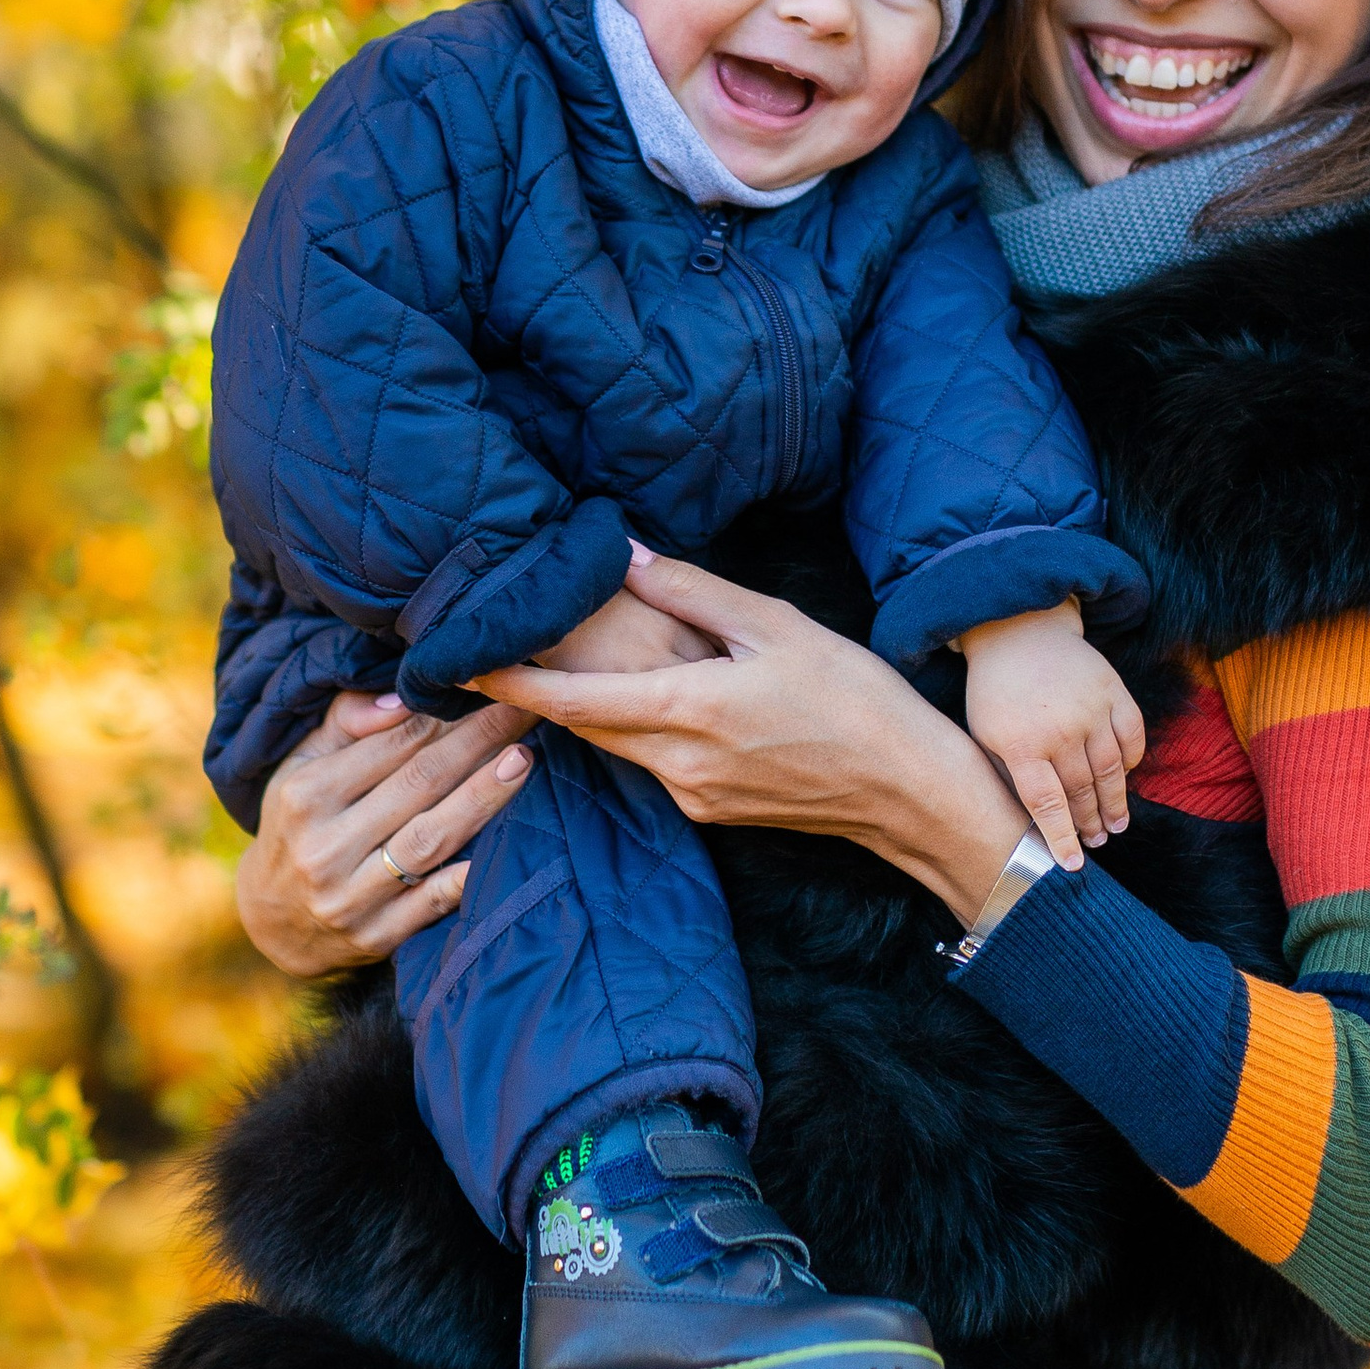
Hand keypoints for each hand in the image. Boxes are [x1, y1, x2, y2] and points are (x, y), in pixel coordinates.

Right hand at [233, 691, 531, 979]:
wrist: (273, 924)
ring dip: (483, 797)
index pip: (391, 743)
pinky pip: (433, 901)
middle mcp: (325, 845)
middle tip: (523, 712)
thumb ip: (344, 723)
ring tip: (522, 761)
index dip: (445, 714)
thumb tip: (400, 697)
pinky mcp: (376, 935)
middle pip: (419, 783)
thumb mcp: (298, 769)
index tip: (489, 691)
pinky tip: (508, 844)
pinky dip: (468, 875)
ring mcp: (350, 895)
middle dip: (478, 742)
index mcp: (306, 794)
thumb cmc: (297, 827)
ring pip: (431, 838)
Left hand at [474, 551, 1026, 924]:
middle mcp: (677, 764)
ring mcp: (693, 796)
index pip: (570, 702)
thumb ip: (695, 592)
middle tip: (499, 652)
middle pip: (582, 727)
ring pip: (617, 746)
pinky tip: (655, 702)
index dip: (509, 685)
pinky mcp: (712, 813)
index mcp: (689, 711)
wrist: (910, 794)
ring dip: (588, 712)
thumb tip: (625, 555)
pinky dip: (637, 731)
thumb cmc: (857, 701)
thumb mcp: (779, 626)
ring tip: (563, 669)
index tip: (459, 665)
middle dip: (537, 695)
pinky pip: (654, 765)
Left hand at [956, 602, 1145, 869]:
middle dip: (1091, 823)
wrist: (1019, 630)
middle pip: (1082, 791)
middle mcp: (1060, 729)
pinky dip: (1132, 761)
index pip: (1047, 805)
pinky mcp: (1113, 690)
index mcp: (1021, 744)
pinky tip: (1125, 780)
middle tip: (1097, 842)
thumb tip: (1029, 824)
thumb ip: (1008, 776)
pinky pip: (1132, 736)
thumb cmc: (995, 691)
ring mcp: (1091, 708)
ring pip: (1112, 770)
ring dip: (1116, 802)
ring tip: (1116, 825)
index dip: (1061, 838)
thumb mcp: (986, 735)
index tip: (1073, 866)